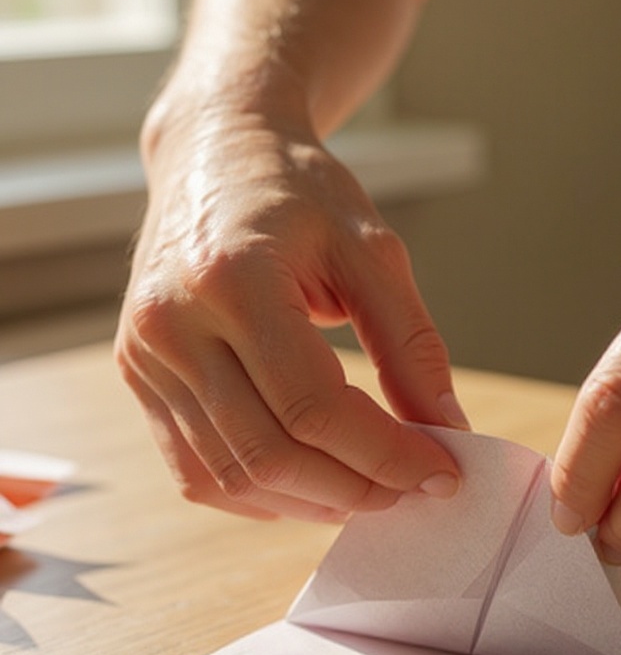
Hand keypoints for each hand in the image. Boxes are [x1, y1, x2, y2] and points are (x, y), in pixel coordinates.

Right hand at [116, 110, 467, 520]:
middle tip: (414, 492)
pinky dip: (263, 495)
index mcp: (232, 280)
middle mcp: (172, 326)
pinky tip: (314, 485)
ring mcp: (144, 358)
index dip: (385, 456)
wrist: (214, 152)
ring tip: (372, 492)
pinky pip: (199, 472)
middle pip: (271, 454)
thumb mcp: (372, 251)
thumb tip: (446, 429)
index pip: (314, 407)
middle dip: (356, 489)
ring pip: (232, 477)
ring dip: (312, 502)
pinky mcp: (140, 379)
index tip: (442, 474)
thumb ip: (412, 344)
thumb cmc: (298, 192)